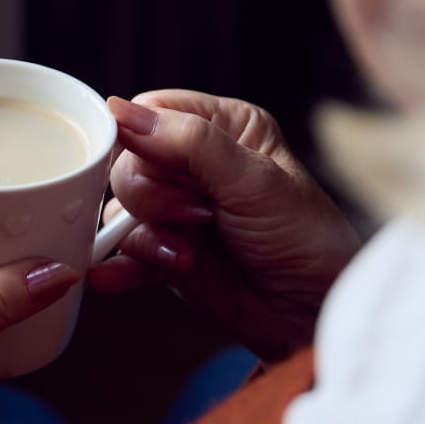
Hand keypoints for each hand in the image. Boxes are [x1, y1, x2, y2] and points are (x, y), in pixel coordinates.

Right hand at [91, 90, 360, 360]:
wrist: (311, 312)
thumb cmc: (304, 239)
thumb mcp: (253, 180)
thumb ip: (189, 143)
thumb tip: (121, 113)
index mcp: (223, 127)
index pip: (152, 111)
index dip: (143, 139)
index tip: (161, 167)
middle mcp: (195, 164)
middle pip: (127, 162)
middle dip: (153, 196)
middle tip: (199, 216)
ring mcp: (177, 211)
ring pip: (120, 208)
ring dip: (145, 236)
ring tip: (187, 256)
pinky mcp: (166, 253)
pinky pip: (123, 253)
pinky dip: (118, 266)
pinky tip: (112, 277)